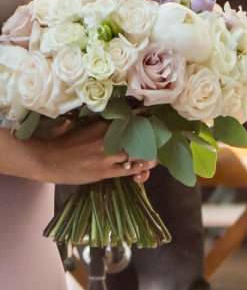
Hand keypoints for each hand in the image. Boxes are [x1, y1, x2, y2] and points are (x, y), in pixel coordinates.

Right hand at [27, 125, 155, 187]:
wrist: (47, 159)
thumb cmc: (64, 142)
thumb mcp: (83, 126)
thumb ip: (101, 124)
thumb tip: (118, 118)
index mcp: (102, 125)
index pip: (130, 122)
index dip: (144, 124)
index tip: (152, 125)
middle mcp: (107, 138)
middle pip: (138, 138)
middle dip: (149, 141)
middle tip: (156, 143)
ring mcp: (107, 155)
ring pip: (136, 154)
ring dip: (147, 156)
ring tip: (153, 157)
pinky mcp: (104, 171)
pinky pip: (129, 170)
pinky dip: (140, 169)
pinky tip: (146, 169)